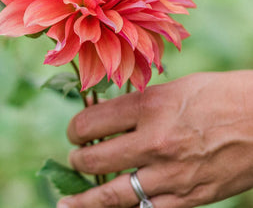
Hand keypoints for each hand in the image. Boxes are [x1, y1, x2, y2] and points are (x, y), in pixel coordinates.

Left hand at [58, 71, 252, 207]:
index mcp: (148, 106)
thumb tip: (106, 118)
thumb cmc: (218, 95)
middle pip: (97, 159)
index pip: (91, 122)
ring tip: (66, 205)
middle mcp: (155, 140)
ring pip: (115, 194)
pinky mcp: (191, 197)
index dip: (75, 129)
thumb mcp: (172, 88)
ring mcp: (172, 173)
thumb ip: (138, 104)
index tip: (74, 132)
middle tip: (75, 159)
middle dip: (79, 160)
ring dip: (87, 200)